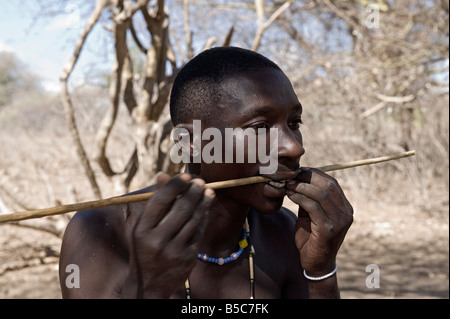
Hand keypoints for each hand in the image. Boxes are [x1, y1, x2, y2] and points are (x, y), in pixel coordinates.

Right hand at [127, 173, 213, 297]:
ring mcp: (174, 250)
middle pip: (180, 208)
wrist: (148, 285)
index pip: (160, 201)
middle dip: (193, 192)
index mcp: (142, 230)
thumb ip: (155, 203)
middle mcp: (157, 240)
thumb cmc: (145, 248)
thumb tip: (162, 175)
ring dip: (203, 203)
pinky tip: (206, 208)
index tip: (185, 175)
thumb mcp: (143, 228)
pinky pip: (199, 232)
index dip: (175, 185)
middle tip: (200, 181)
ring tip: (208, 191)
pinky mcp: (188, 258)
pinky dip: (204, 218)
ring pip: (193, 219)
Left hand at [286, 168, 352, 275]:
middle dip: (307, 177)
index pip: (331, 182)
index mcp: (344, 207)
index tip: (297, 170)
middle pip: (328, 186)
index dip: (314, 173)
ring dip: (301, 186)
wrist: (315, 263)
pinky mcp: (328, 230)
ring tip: (287, 184)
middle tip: (290, 175)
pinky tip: (290, 195)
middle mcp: (346, 213)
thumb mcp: (311, 214)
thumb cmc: (311, 237)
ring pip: (321, 195)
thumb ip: (309, 198)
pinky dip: (300, 198)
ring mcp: (339, 222)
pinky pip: (313, 207)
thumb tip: (297, 177)